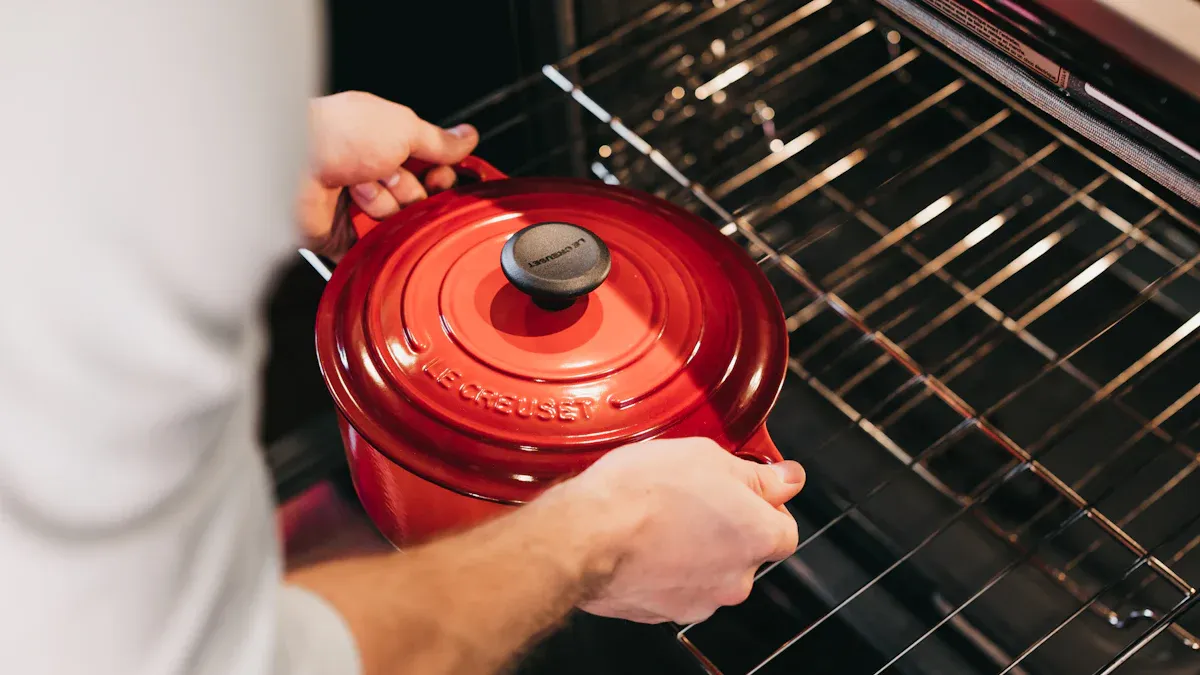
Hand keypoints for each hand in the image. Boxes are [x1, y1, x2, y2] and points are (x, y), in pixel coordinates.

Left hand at [298, 91, 478, 258]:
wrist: (292, 162)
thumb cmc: (340, 135)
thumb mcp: (402, 128)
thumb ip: (438, 141)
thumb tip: (467, 137)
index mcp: (387, 145)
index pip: (432, 171)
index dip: (441, 178)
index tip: (441, 178)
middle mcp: (373, 174)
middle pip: (418, 200)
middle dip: (408, 191)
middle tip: (388, 176)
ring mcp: (357, 206)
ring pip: (398, 223)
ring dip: (384, 207)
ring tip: (358, 190)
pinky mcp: (343, 236)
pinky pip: (375, 248)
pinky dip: (372, 237)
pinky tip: (356, 215)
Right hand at [553, 437, 804, 624]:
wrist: (585, 534)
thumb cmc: (643, 491)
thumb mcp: (708, 456)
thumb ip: (757, 475)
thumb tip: (788, 478)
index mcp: (758, 537)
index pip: (785, 529)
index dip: (765, 507)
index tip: (744, 490)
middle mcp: (736, 578)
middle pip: (745, 553)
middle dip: (726, 528)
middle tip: (693, 497)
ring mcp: (699, 601)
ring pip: (709, 572)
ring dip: (695, 549)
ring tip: (660, 518)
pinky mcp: (661, 613)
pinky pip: (674, 587)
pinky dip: (664, 569)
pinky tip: (642, 542)